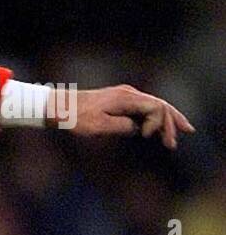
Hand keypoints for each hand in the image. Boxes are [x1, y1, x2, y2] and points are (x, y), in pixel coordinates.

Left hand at [60, 84, 194, 149]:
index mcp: (126, 97)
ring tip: (176, 135)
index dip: (158, 123)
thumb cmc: (74, 117)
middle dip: (171, 122)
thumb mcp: (98, 125)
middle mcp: (129, 94)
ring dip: (165, 121)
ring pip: (153, 106)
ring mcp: (125, 96)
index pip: (156, 107)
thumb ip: (122, 126)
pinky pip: (142, 109)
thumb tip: (138, 128)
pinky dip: (153, 119)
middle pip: (159, 105)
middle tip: (177, 140)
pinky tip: (158, 129)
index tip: (147, 137)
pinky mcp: (119, 102)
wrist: (57, 107)